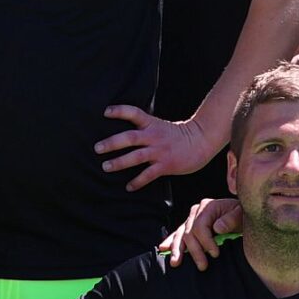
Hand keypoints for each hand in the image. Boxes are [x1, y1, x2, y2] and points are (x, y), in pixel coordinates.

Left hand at [97, 106, 217, 191]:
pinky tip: (129, 187)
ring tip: (106, 167)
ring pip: (136, 156)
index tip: (105, 112)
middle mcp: (154, 136)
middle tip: (97, 148)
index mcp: (152, 124)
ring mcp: (160, 151)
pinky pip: (148, 174)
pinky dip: (137, 181)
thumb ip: (145, 128)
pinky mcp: (166, 165)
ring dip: (119, 162)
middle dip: (112, 143)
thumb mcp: (161, 126)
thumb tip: (125, 135)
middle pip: (130, 137)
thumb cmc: (179, 135)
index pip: (134, 113)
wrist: (201, 141)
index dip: (119, 111)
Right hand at [157, 195, 241, 270]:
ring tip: (175, 263)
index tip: (215, 254)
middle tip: (202, 266)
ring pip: (180, 235)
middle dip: (194, 251)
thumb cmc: (242, 215)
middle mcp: (196, 211)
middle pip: (189, 233)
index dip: (206, 242)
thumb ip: (231, 220)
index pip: (200, 226)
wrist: (241, 215)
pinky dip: (171, 242)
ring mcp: (191, 219)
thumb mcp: (241, 215)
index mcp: (207, 206)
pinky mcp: (190, 226)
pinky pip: (178, 234)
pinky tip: (163, 248)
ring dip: (177, 249)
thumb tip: (217, 227)